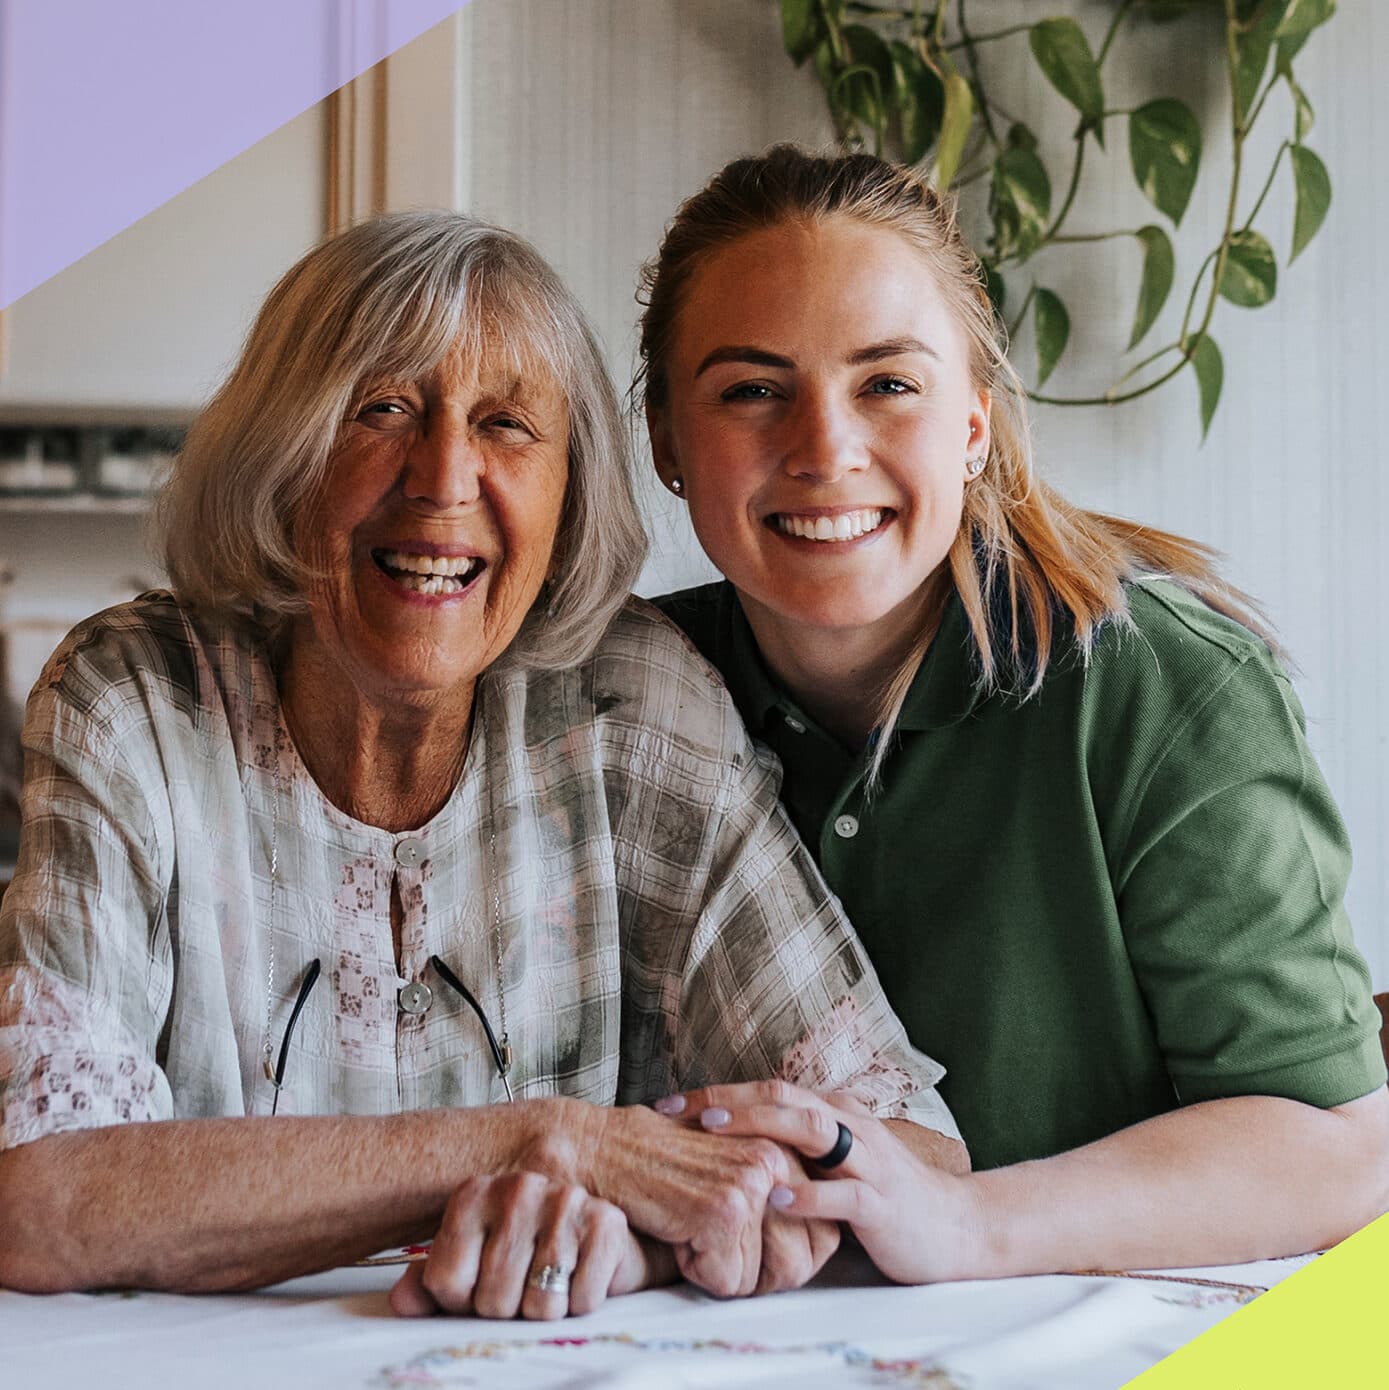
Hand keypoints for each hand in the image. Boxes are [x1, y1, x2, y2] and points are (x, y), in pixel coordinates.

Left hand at [389, 1172, 648, 1319]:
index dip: (463, 1302)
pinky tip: (580, 1276)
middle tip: (523, 1285)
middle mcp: (517, 1187)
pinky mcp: (606, 1222)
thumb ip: (433, 1281)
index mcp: (474, 1194)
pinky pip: (581, 1301)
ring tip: (552, 1281)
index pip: (446, 1282)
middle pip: (493, 1300)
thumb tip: (403, 1303)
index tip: (481, 1284)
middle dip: (508, 1310)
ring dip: (546, 1309)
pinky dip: (581, 1303)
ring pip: (539, 1306)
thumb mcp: (473, 1262)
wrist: (599, 1238)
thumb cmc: (528, 1254)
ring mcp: (564, 1200)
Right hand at [580, 1104, 797, 1297]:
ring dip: (720, 1269)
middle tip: (708, 1237)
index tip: (741, 1243)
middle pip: (797, 1264)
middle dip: (751, 1271)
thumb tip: (812, 1251)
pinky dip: (694, 1270)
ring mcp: (752, 1183)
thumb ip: (773, 1196)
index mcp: (784, 1149)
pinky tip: (674, 1227)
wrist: (601, 1148)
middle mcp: (777, 1160)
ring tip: (690, 1224)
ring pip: (759, 1278)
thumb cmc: (658, 1164)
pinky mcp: (724, 1210)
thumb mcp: (729, 1170)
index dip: (780, 1260)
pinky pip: (726, 1282)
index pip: (821, 1239)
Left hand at [665, 1079, 980, 1284]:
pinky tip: (775, 1198)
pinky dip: (807, 1193)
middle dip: (728, 1099)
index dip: (718, 1093)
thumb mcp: (836, 1162)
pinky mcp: (882, 1203)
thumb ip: (794, 1148)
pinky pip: (843, 1193)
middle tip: (678, 1110)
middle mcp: (850, 1125)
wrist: (955, 1226)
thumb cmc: (885, 1194)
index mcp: (835, 1112)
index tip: (668, 1105)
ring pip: (813, 1129)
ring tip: (717, 1130)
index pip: (770, 1089)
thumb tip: (728, 1147)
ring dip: (761, 1125)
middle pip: (784, 1096)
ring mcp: (869, 1161)